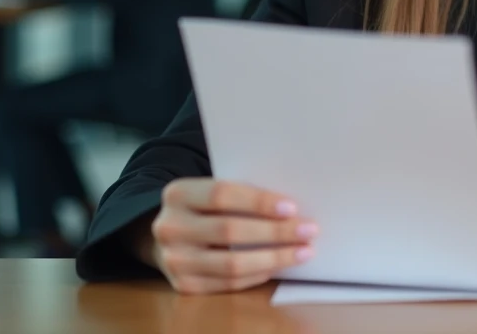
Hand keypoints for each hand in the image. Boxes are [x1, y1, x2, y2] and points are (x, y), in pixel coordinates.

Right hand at [144, 178, 318, 294]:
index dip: (258, 201)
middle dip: (275, 231)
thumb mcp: (210, 191)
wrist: (168, 236)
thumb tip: (291, 207)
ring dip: (274, 258)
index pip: (221, 194)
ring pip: (231, 264)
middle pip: (229, 230)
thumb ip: (240, 194)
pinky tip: (278, 266)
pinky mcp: (184, 285)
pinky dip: (258, 274)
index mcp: (178, 194)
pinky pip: (229, 283)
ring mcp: (174, 260)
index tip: (292, 207)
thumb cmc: (203, 208)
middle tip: (308, 230)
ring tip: (303, 251)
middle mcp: (170, 227)